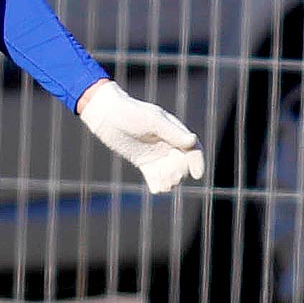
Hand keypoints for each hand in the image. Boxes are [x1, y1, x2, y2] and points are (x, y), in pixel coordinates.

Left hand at [77, 80, 205, 192]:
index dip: (197, 162)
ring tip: (163, 186)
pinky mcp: (143, 162)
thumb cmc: (130, 113)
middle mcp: (168, 144)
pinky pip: (154, 177)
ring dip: (169, 181)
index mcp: (175, 132)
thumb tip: (192, 141)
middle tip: (171, 178)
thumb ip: (171, 132)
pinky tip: (156, 189)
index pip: (192, 149)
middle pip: (182, 164)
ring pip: (169, 173)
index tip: (197, 175)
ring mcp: (156, 154)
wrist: (105, 115)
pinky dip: (157, 184)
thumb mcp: (152, 121)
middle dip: (179, 173)